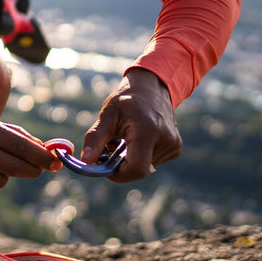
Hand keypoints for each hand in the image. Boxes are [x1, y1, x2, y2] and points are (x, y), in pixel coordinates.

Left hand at [81, 68, 180, 182]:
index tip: (105, 166)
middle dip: (121, 164)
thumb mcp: (107, 114)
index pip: (136, 169)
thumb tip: (85, 161)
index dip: (118, 174)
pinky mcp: (176, 147)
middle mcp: (165, 139)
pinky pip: (154, 161)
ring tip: (126, 138)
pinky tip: (138, 139)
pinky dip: (142, 155)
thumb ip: (95, 139)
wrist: (152, 86)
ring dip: (131, 159)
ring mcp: (173, 144)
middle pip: (139, 169)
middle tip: (111, 146)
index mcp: (147, 130)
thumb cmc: (126, 99)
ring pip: (145, 166)